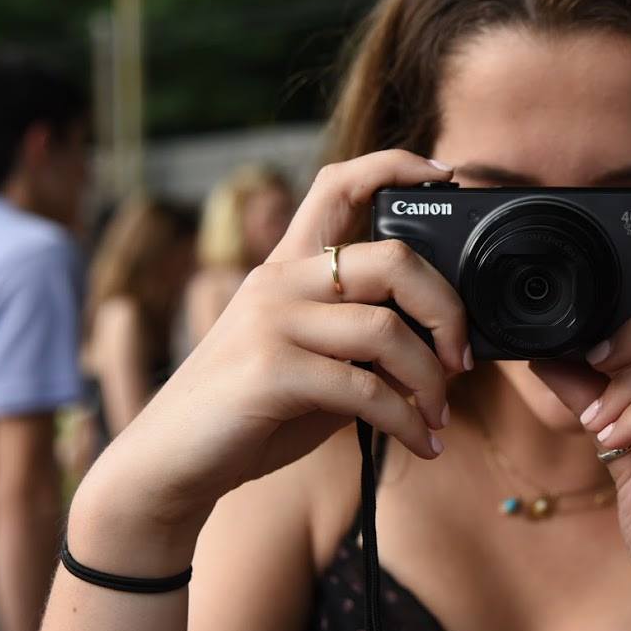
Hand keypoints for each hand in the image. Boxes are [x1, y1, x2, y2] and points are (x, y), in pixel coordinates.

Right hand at [70, 151, 469, 572]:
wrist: (167, 464)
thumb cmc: (251, 412)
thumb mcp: (313, 361)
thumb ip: (366, 341)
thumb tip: (445, 342)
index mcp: (288, 267)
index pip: (339, 184)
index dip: (397, 166)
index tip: (448, 173)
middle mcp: (278, 281)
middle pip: (393, 260)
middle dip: (448, 310)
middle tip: (463, 357)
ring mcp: (271, 322)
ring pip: (387, 329)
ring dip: (432, 380)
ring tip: (439, 416)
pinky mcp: (270, 372)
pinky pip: (366, 390)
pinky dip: (407, 422)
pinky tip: (422, 443)